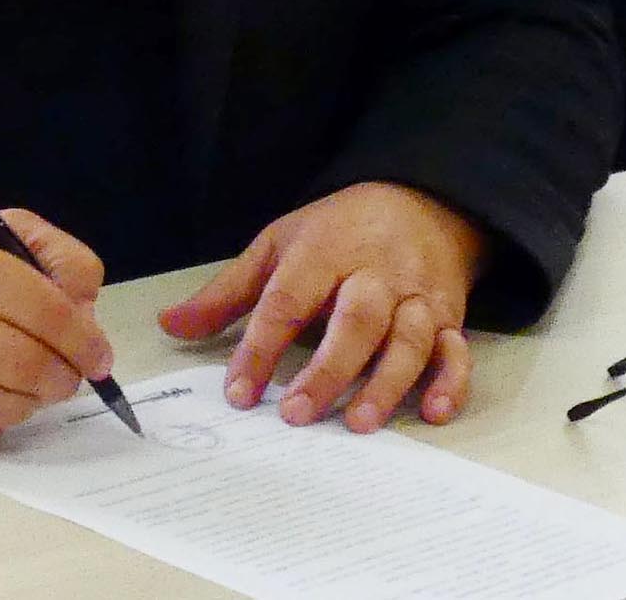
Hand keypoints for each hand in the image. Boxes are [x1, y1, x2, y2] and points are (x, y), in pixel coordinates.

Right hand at [0, 211, 110, 455]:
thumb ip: (52, 255)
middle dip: (64, 376)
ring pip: (5, 406)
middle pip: (25, 363)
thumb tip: (88, 313)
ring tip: (28, 383)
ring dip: (32, 402)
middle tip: (70, 376)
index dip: (82, 336)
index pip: (40, 304)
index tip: (100, 356)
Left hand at [158, 182, 488, 433]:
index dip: (262, 346)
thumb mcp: (278, 245)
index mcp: (324, 250)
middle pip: (356, 320)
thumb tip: (170, 324)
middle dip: (328, 368)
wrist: (420, 201)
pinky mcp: (450, 316)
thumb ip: (228, 292)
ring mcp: (416, 295)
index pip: (288, 299)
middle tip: (297, 414)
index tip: (239, 392)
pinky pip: (456, 350)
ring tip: (357, 423)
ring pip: (408, 339)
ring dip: (386, 382)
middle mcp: (374, 273)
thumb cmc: (338, 231)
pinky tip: (433, 412)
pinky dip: (450, 381)